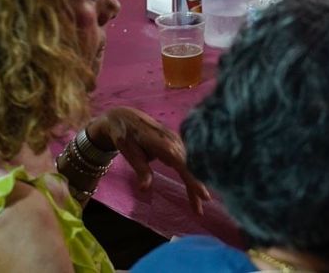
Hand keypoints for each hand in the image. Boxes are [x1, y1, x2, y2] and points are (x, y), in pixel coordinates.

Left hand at [85, 107, 209, 213]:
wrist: (124, 117)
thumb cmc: (125, 135)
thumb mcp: (129, 152)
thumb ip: (140, 169)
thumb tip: (144, 190)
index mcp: (164, 144)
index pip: (183, 165)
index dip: (194, 180)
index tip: (204, 195)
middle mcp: (174, 141)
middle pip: (190, 167)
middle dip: (196, 188)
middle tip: (199, 211)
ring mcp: (177, 141)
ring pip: (191, 165)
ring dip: (195, 184)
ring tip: (197, 206)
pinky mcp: (176, 142)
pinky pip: (187, 161)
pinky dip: (191, 175)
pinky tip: (194, 188)